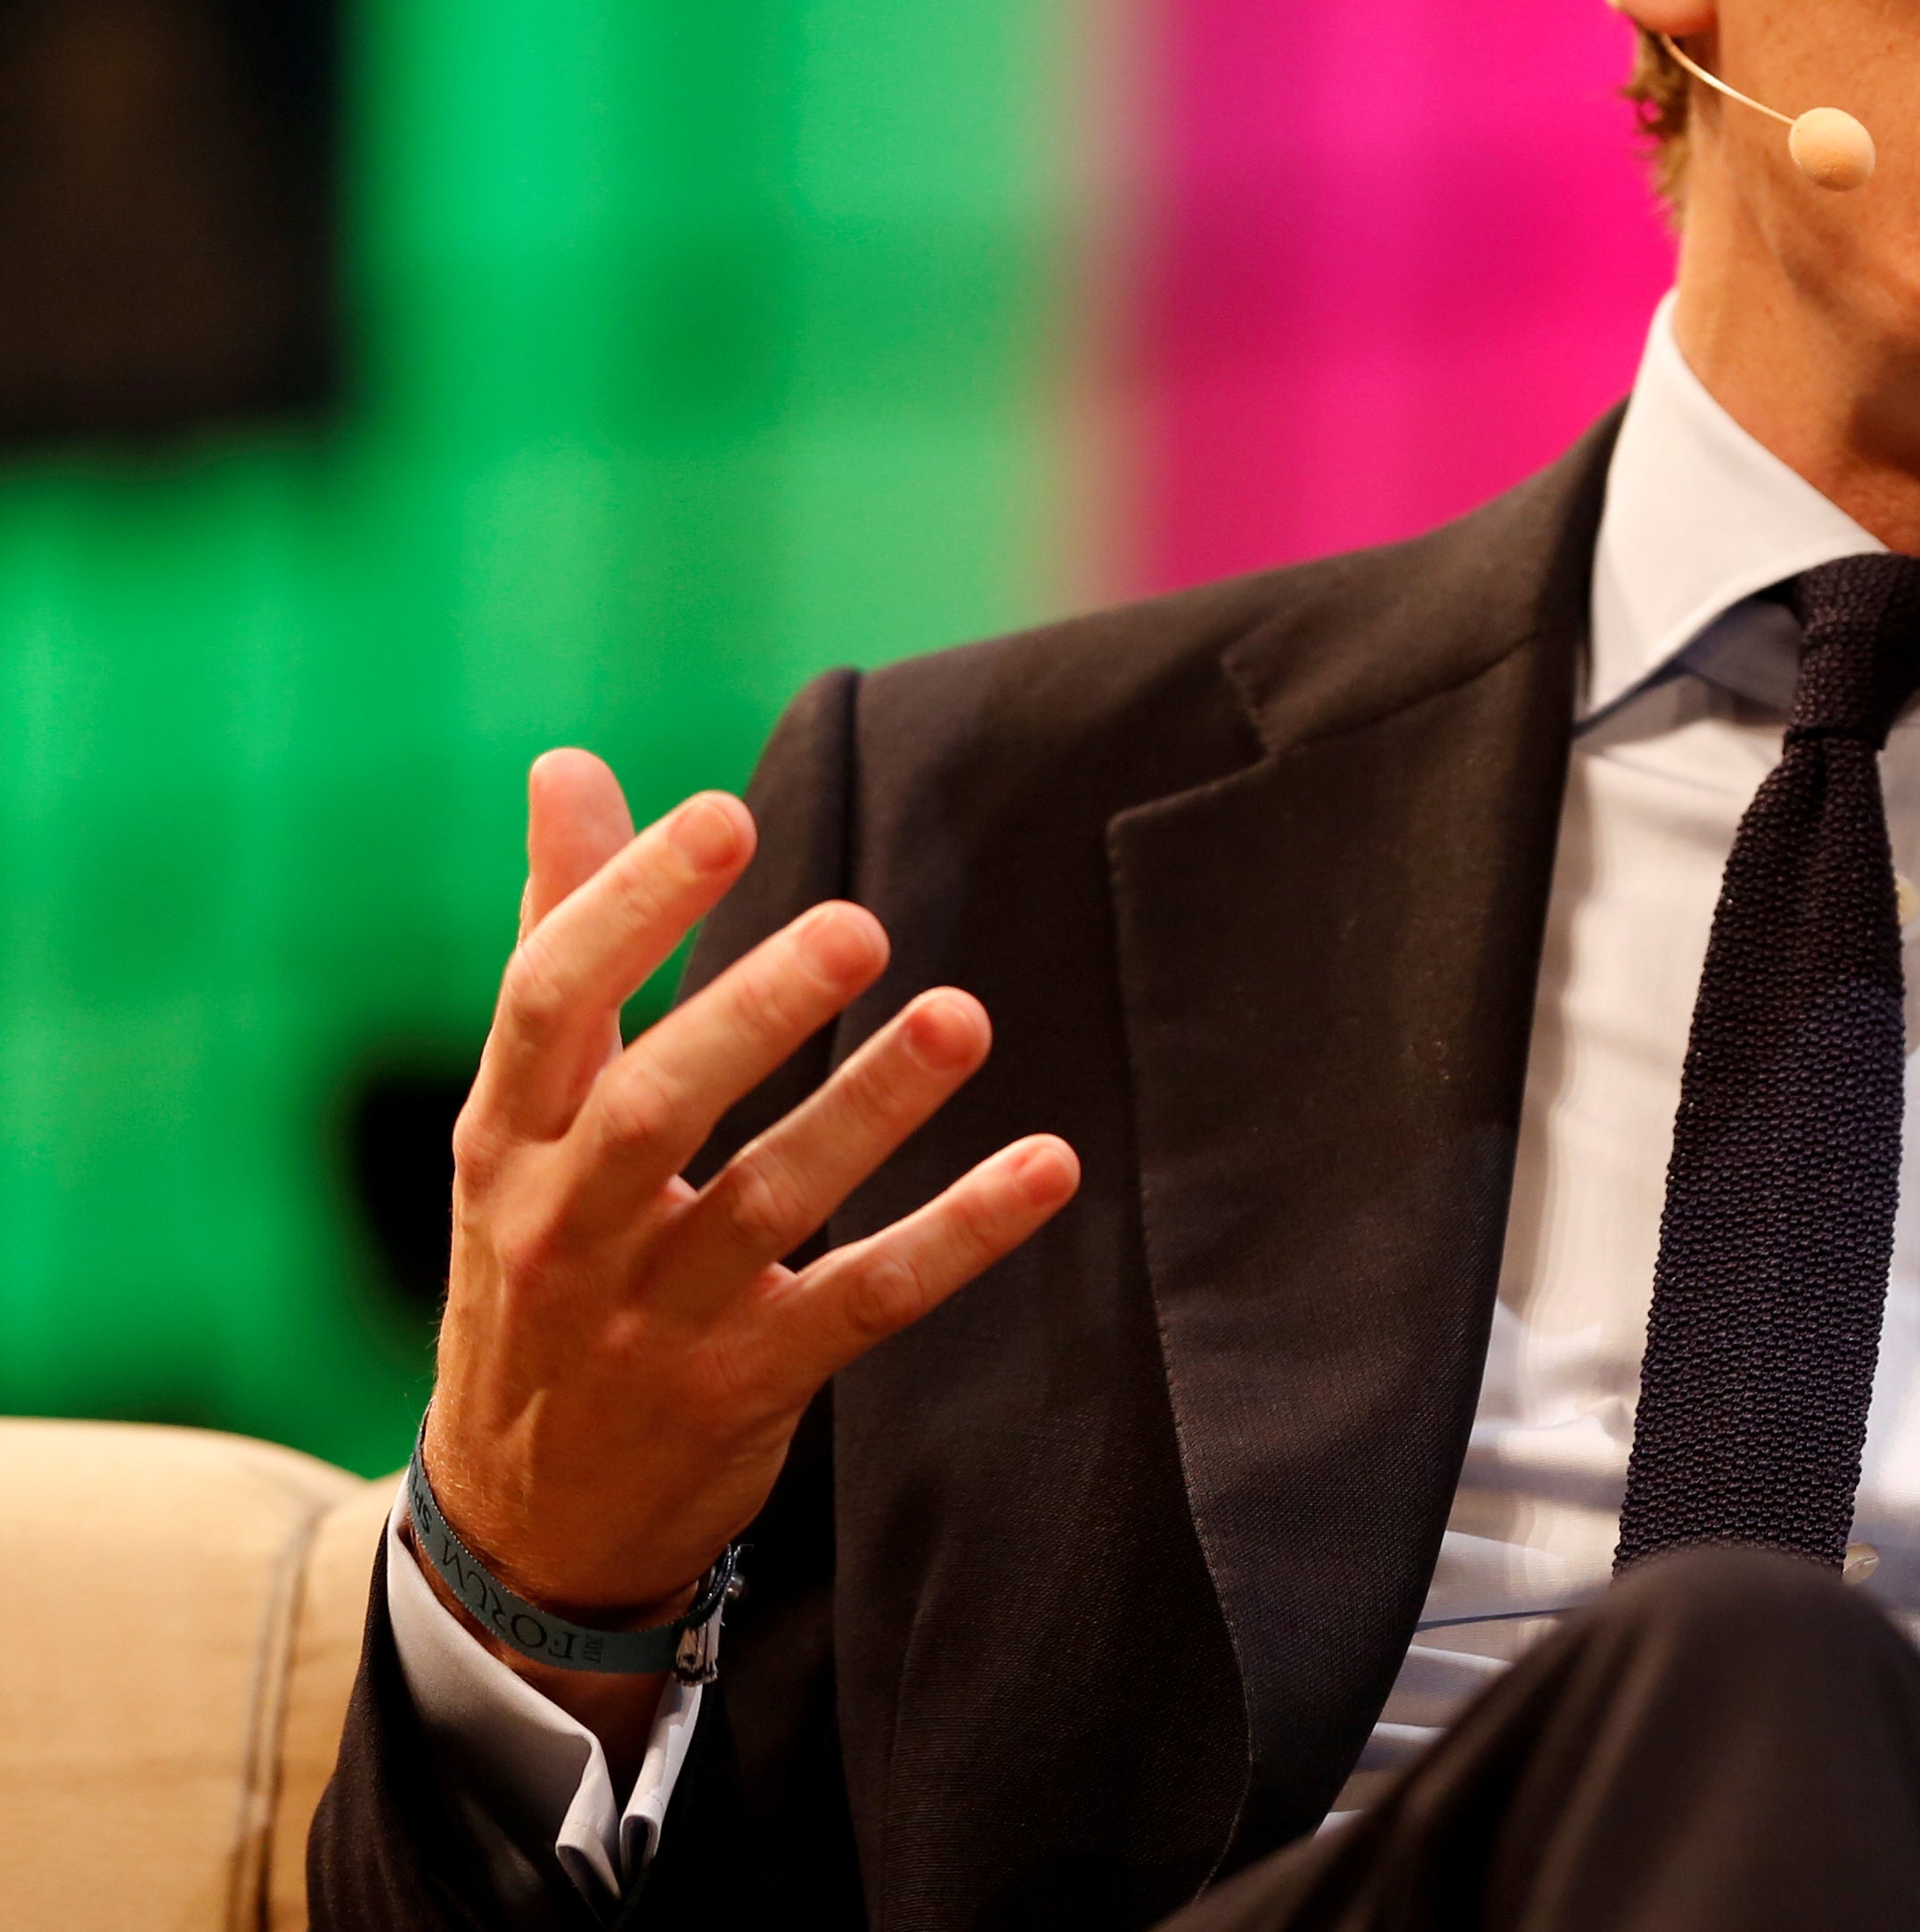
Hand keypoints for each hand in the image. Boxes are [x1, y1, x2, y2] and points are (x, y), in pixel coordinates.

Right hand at [422, 749, 1079, 1732]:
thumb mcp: (519, 1114)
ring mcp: (656, 1315)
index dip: (628, 905)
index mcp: (510, 1134)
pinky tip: (1049, 1165)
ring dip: (872, 1108)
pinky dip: (959, 1235)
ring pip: (771, 1200)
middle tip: (857, 925)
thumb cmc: (537, 1257)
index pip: (549, 1001)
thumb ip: (559, 936)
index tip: (721, 813)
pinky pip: (866, 1301)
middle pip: (655, 1104)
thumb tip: (566, 764)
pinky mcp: (749, 1384)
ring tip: (963, 1019)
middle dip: (751, 1012)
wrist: (518, 1516)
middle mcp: (568, 1221)